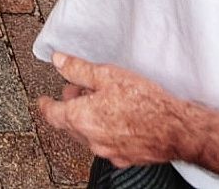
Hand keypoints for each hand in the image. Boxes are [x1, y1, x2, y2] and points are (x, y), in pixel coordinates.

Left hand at [37, 53, 195, 168]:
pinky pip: (106, 144)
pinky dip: (105, 131)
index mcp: (81, 119)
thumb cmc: (145, 102)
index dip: (45, 105)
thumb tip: (59, 61)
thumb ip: (78, 68)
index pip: (52, 114)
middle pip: (70, 124)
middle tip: (79, 91)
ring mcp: (108, 151)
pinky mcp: (125, 158)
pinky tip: (118, 119)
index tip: (42, 101)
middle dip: (71, 107)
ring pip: (88, 134)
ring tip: (101, 101)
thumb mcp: (108, 75)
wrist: (176, 129)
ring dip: (88, 119)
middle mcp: (91, 139)